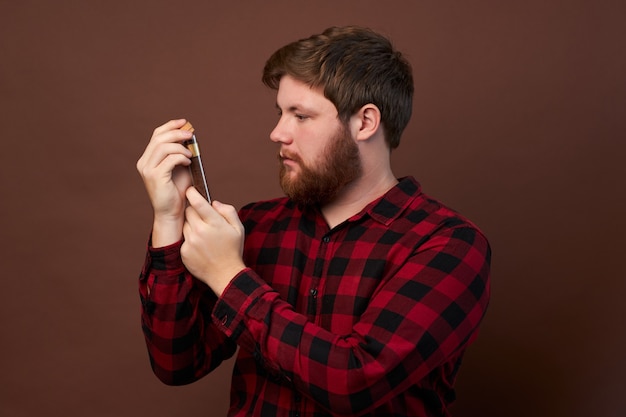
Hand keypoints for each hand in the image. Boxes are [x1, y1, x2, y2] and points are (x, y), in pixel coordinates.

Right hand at [136, 119, 193, 245]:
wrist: (172, 212)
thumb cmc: (177, 191)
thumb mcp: (180, 167)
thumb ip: (180, 153)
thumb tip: (189, 135)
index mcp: (148, 159)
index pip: (156, 135)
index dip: (170, 126)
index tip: (185, 122)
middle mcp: (144, 162)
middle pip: (159, 138)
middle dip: (177, 133)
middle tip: (191, 135)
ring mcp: (148, 169)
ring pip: (164, 146)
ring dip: (181, 147)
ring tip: (190, 154)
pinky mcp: (155, 176)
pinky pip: (170, 159)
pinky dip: (181, 157)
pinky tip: (188, 162)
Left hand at [181, 187, 245, 295]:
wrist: (225, 274)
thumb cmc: (233, 250)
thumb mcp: (238, 228)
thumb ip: (227, 211)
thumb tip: (214, 203)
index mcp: (214, 223)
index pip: (197, 202)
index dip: (192, 193)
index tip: (190, 190)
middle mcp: (200, 231)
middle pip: (188, 211)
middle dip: (194, 211)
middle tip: (203, 219)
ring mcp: (191, 242)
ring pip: (185, 224)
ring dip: (191, 226)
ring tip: (203, 235)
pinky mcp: (184, 251)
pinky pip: (183, 238)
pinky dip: (189, 239)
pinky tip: (200, 246)